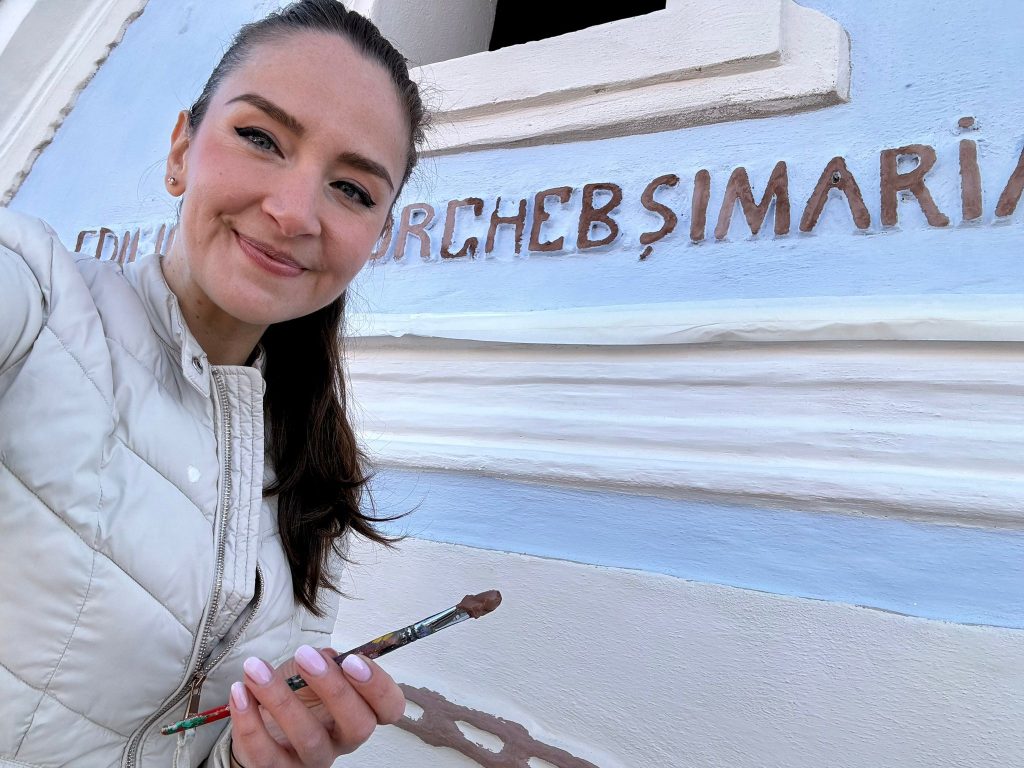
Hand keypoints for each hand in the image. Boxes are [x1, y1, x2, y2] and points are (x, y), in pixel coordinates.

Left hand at [227, 646, 405, 766]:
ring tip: (256, 670)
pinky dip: (248, 721)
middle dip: (334, 688)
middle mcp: (342, 740)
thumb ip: (324, 660)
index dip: (378, 686)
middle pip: (357, 726)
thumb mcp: (313, 670)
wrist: (262, 721)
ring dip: (281, 699)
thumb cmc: (296, 691)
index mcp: (361, 712)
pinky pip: (264, 754)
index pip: (389, 708)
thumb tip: (326, 656)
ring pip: (307, 739)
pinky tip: (240, 691)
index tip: (353, 659)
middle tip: (307, 656)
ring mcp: (312, 760)